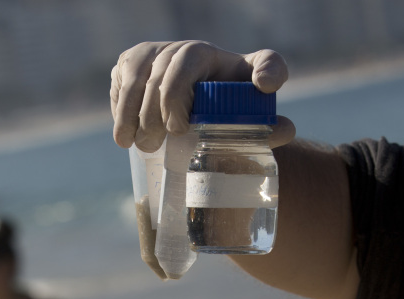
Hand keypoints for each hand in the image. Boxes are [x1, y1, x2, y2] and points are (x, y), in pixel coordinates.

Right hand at [110, 41, 295, 151]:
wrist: (203, 97)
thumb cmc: (231, 103)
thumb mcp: (254, 107)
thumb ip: (271, 120)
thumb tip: (284, 130)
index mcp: (210, 56)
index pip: (191, 63)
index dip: (180, 95)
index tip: (180, 129)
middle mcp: (181, 48)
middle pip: (160, 80)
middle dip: (153, 116)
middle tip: (153, 146)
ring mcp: (153, 52)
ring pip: (135, 81)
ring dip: (130, 116)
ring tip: (132, 144)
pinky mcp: (131, 61)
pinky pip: (120, 83)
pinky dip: (120, 110)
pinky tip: (123, 132)